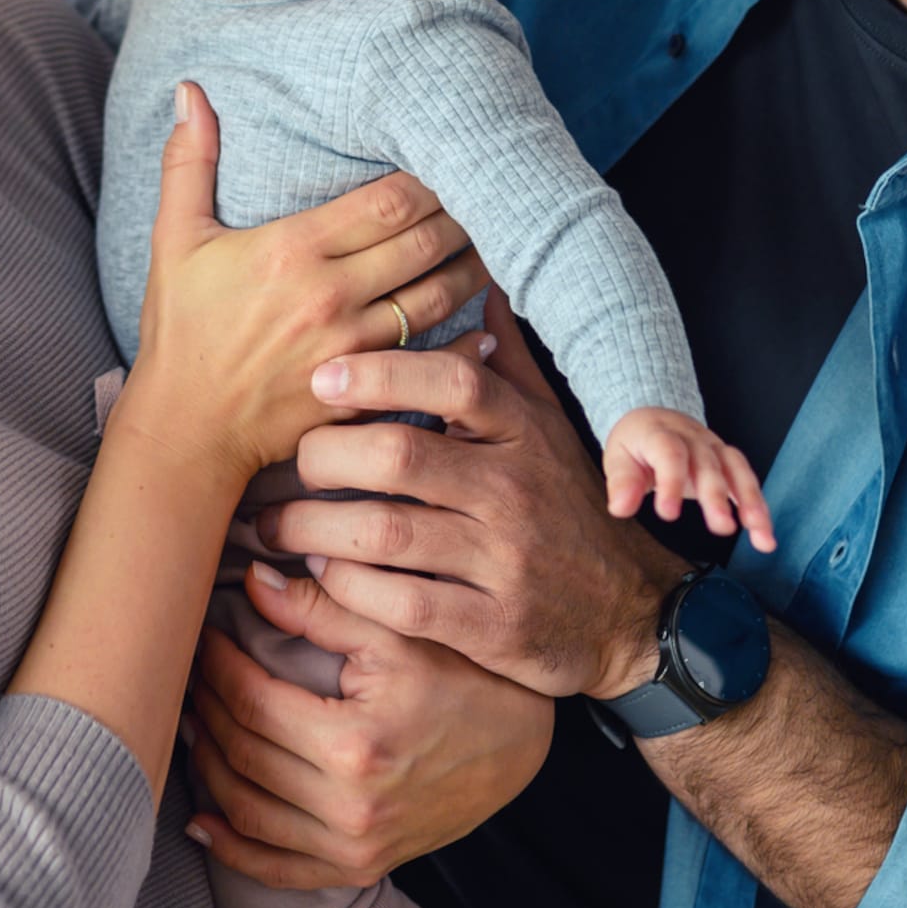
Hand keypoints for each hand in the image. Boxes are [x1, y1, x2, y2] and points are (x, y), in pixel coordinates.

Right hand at [115, 84, 473, 487]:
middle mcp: (331, 296)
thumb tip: (189, 91)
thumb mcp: (175, 240)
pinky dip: (468, 335)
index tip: (446, 160)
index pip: (386, 202)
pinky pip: (433, 357)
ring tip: (496, 240)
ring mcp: (353, 348)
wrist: (186, 430)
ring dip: (473, 265)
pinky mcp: (364, 389)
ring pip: (437, 296)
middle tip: (488, 192)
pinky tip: (490, 317)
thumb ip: (189, 162)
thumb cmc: (180, 330)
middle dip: (462, 212)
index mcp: (292, 251)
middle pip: (422, 242)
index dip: (427, 178)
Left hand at [183, 481, 551, 888]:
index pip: (250, 701)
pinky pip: (280, 869)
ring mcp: (354, 844)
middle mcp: (348, 806)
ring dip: (206, 766)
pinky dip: (234, 846)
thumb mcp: (395, 631)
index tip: (201, 631)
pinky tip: (203, 818)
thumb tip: (252, 581)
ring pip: (247, 810)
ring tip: (189, 722)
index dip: (215, 663)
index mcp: (353, 744)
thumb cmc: (460, 674)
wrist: (520, 741)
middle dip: (204, 706)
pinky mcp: (362, 864)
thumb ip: (318, 608)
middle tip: (187, 669)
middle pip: (241, 753)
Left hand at [256, 289, 685, 702]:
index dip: (381, 372)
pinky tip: (322, 571)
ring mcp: (505, 561)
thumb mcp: (547, 424)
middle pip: (400, 455)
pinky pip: (402, 605)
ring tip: (276, 523)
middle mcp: (514, 490)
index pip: (452, 381)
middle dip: (325, 456)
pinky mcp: (494, 627)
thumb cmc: (564, 502)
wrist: (630, 612)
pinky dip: (348, 587)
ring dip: (315, 527)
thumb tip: (477, 280)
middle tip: (288, 462)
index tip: (321, 376)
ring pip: (387, 534)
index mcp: (521, 430)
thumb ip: (505, 359)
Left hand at [604, 406, 774, 551]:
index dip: (671, 482)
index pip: (669, 453)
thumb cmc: (636, 444)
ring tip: (758, 531)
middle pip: (708, 463)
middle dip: (716, 495)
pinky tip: (765, 536)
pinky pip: (747, 482)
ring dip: (750, 500)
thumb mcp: (618, 457)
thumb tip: (620, 507)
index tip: (667, 514)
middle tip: (721, 527)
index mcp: (660, 432)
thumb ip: (622, 481)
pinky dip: (759, 508)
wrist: (654, 419)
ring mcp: (714, 448)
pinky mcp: (728, 462)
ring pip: (736, 469)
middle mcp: (692, 437)